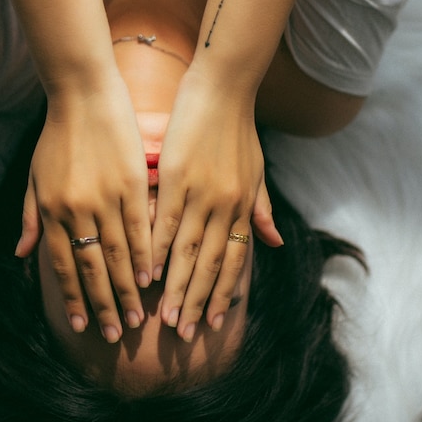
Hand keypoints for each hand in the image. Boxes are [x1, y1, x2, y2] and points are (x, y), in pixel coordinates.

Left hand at [15, 77, 150, 342]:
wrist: (82, 94)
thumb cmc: (56, 137)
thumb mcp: (34, 178)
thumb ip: (30, 218)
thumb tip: (23, 257)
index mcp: (51, 210)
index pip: (61, 265)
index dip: (71, 297)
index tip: (80, 325)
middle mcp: (75, 209)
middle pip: (91, 268)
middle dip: (102, 305)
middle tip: (115, 335)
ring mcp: (104, 197)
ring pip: (117, 254)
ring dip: (127, 288)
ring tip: (137, 317)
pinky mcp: (130, 183)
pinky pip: (139, 227)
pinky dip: (145, 255)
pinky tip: (151, 277)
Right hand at [152, 71, 282, 341]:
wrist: (225, 86)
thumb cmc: (239, 128)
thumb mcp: (258, 172)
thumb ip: (262, 209)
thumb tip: (275, 244)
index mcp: (243, 207)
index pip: (233, 262)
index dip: (223, 294)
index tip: (213, 324)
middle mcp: (225, 207)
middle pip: (210, 265)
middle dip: (198, 302)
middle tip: (185, 335)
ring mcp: (201, 194)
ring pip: (188, 252)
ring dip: (175, 287)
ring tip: (164, 317)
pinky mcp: (177, 178)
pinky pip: (165, 222)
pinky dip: (156, 250)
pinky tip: (146, 272)